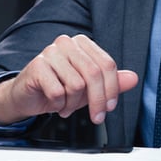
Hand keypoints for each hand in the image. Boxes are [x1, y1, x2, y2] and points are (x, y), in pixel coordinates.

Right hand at [0, 34, 138, 125]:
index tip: (110, 107)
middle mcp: (67, 43)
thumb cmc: (58, 88)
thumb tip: (133, 78)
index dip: (112, 89)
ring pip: (76, 85)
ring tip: (66, 106)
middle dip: (97, 101)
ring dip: (73, 104)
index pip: (106, 64)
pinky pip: (57, 92)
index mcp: (82, 44)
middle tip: (96, 117)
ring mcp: (50, 53)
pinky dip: (58, 105)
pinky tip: (54, 104)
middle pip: (93, 74)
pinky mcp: (37, 66)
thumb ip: (112, 83)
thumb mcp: (89, 88)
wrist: (26, 96)